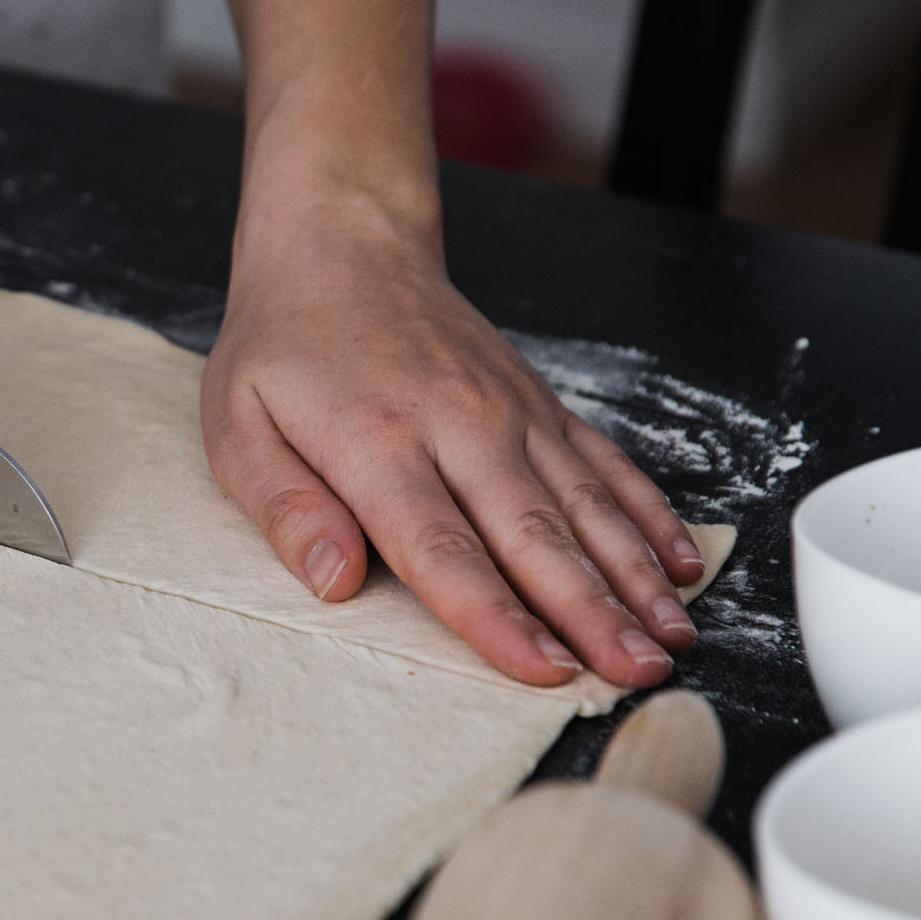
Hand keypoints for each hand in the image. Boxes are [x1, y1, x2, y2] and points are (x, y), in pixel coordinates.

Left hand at [201, 195, 703, 688]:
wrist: (344, 244)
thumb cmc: (285, 346)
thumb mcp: (239, 427)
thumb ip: (286, 507)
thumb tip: (334, 583)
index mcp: (379, 444)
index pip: (443, 549)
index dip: (496, 617)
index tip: (544, 670)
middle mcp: (460, 426)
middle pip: (534, 536)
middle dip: (591, 613)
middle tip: (639, 675)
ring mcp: (512, 412)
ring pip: (586, 505)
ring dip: (634, 577)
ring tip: (672, 639)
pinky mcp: (540, 403)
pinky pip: (607, 464)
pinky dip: (648, 515)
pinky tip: (680, 564)